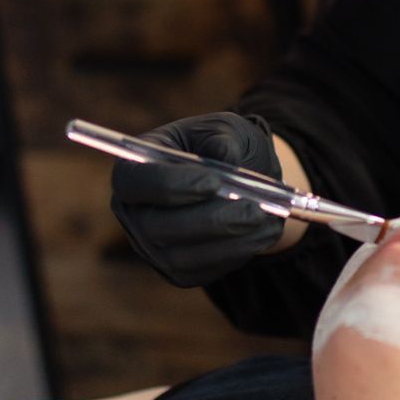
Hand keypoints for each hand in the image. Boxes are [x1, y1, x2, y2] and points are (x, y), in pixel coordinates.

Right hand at [109, 112, 285, 287]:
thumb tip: (226, 159)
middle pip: (156, 227)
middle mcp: (133, 213)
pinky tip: (263, 232)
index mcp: (133, 169)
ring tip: (266, 218)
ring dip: (228, 240)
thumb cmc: (222, 146)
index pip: (134, 182)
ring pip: (181, 256)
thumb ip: (222, 139)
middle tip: (252, 208)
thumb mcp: (224, 128)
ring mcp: (152, 247)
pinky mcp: (178, 271)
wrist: (240, 180)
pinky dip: (236, 253)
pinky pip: (203, 271)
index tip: (213, 182)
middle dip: (209, 220)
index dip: (171, 185)